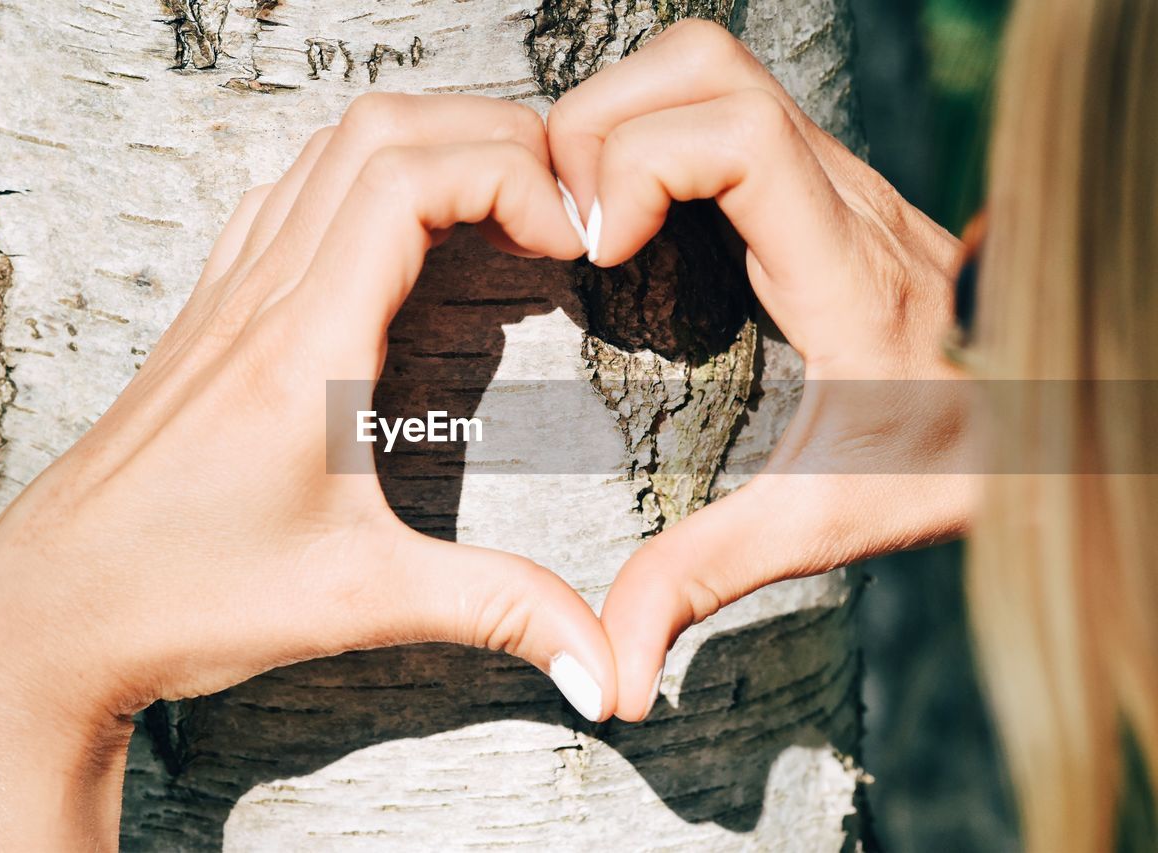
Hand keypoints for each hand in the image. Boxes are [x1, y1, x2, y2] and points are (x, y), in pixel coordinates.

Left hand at [0, 94, 615, 849]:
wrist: (49, 609)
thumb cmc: (184, 597)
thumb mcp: (360, 600)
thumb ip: (496, 612)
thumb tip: (604, 668)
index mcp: (304, 344)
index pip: (410, 177)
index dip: (511, 176)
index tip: (572, 241)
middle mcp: (262, 295)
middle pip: (378, 131)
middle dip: (490, 136)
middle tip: (561, 199)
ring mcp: (229, 295)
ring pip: (329, 148)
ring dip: (428, 142)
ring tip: (504, 198)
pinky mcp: (213, 315)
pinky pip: (289, 194)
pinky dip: (365, 175)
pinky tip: (403, 233)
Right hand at [547, 19, 975, 719]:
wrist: (1054, 405)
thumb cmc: (959, 459)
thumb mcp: (826, 522)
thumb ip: (708, 579)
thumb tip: (614, 673)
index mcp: (845, 271)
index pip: (738, 135)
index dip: (639, 162)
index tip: (598, 248)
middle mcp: (840, 197)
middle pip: (705, 67)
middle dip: (602, 124)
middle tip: (564, 224)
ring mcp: (832, 176)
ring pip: (709, 65)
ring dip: (621, 115)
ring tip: (581, 210)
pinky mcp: (816, 179)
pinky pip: (718, 101)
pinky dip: (648, 129)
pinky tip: (626, 211)